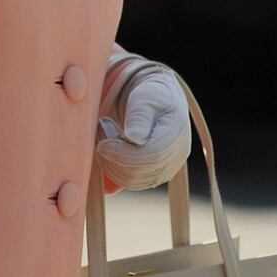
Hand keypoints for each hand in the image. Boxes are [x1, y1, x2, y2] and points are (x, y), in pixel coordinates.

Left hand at [96, 53, 190, 190]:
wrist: (154, 99)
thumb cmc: (148, 94)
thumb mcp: (144, 97)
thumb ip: (140, 115)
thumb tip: (135, 138)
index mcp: (175, 133)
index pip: (151, 156)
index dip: (123, 154)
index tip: (103, 143)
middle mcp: (175, 156)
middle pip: (140, 173)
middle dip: (113, 158)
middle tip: (101, 134)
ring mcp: (165, 168)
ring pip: (132, 181)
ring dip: (111, 164)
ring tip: (104, 138)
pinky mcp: (152, 175)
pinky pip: (130, 183)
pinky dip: (113, 172)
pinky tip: (107, 153)